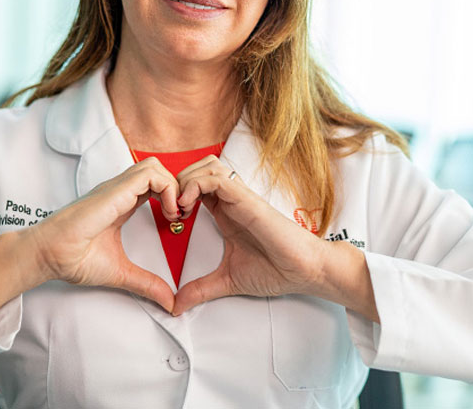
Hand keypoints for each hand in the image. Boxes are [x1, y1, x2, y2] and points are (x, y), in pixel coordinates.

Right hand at [27, 157, 179, 311]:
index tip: (177, 223)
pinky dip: (166, 188)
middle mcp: (120, 192)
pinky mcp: (115, 191)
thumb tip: (169, 302)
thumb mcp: (121, 272)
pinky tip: (167, 212)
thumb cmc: (73, 259)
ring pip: (154, 166)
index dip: (171, 198)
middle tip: (180, 216)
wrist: (49, 255)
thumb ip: (146, 284)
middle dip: (177, 188)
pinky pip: (149, 174)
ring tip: (174, 214)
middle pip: (157, 170)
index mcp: (121, 204)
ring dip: (173, 186)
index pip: (153, 185)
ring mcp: (116, 188)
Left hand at [172, 156, 331, 314]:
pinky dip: (196, 185)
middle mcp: (231, 200)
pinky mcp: (246, 199)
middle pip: (198, 167)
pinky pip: (216, 178)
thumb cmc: (275, 269)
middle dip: (177, 182)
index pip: (196, 185)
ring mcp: (239, 197)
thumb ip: (200, 289)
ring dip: (186, 180)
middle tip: (170, 209)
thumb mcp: (227, 281)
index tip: (169, 218)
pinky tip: (188, 206)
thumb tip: (177, 306)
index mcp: (225, 212)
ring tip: (179, 206)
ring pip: (206, 166)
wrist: (303, 270)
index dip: (177, 194)